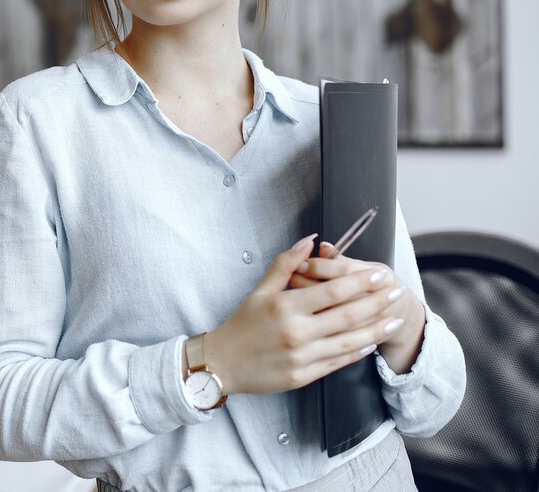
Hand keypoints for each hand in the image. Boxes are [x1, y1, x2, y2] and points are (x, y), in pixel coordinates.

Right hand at [202, 234, 408, 395]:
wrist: (223, 364)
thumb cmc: (241, 325)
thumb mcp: (259, 291)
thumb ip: (286, 265)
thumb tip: (309, 242)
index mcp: (285, 307)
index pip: (332, 291)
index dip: (360, 281)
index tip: (379, 274)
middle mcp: (296, 332)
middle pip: (347, 315)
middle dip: (377, 302)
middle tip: (396, 290)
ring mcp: (302, 356)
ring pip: (349, 341)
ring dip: (376, 329)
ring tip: (395, 318)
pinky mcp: (304, 375)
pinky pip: (338, 362)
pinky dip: (358, 351)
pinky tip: (371, 341)